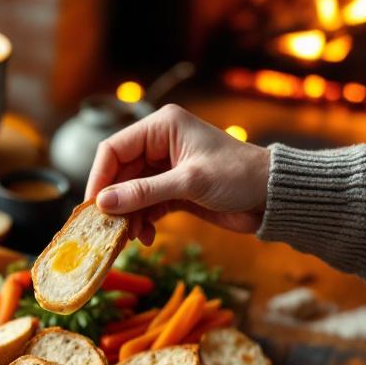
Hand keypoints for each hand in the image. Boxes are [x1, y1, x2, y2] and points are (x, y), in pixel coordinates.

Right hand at [85, 104, 271, 244]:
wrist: (272, 196)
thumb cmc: (238, 176)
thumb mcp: (189, 182)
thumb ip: (144, 192)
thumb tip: (103, 203)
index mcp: (162, 127)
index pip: (114, 149)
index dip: (98, 177)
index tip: (92, 206)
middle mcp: (159, 144)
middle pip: (118, 173)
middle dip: (114, 202)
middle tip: (108, 229)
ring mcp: (165, 168)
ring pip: (129, 193)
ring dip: (127, 216)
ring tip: (131, 237)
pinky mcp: (172, 190)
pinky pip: (145, 206)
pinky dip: (142, 222)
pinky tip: (146, 237)